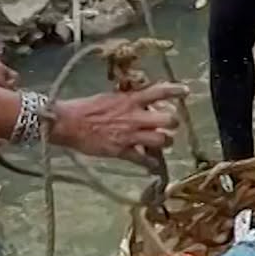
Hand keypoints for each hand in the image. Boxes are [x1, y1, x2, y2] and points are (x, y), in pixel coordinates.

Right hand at [52, 84, 186, 162]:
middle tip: (170, 124)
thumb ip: (128, 100)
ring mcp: (129, 135)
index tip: (186, 91)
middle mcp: (134, 117)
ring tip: (162, 141)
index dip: (175, 90)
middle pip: (168, 120)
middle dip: (173, 123)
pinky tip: (152, 165)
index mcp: (130, 100)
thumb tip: (141, 100)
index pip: (158, 91)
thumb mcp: (109, 97)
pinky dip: (150, 163)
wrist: (68, 123)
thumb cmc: (85, 108)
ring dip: (164, 142)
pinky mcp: (122, 151)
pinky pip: (143, 160)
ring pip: (161, 140)